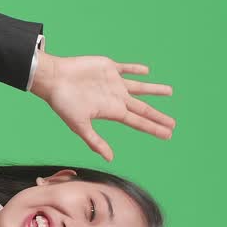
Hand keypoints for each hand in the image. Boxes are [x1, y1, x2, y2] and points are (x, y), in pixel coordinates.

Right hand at [30, 50, 175, 161]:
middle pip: (143, 108)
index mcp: (112, 111)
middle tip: (173, 124)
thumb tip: (110, 158)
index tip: (169, 134)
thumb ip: (95, 141)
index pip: (139, 121)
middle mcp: (116, 98)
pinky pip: (126, 68)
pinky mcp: (108, 68)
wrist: (54, 78)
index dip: (154, 127)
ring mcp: (114, 83)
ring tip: (169, 91)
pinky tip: (146, 71)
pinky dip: (136, 69)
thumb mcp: (79, 125)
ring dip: (154, 90)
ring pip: (140, 87)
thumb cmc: (63, 103)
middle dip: (158, 116)